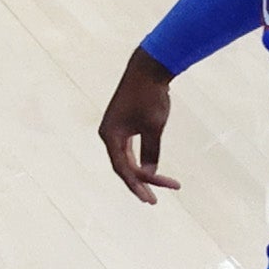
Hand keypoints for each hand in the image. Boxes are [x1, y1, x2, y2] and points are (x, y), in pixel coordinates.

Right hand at [96, 46, 181, 200]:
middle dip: (141, 182)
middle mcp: (109, 134)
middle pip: (123, 166)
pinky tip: (151, 168)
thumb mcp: (154, 128)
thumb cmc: (150, 97)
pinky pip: (129, 148)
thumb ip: (151, 152)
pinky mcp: (123, 123)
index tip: (152, 199)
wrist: (148, 69)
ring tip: (159, 185)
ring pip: (126, 158)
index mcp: (111, 136)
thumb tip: (149, 173)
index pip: (122, 169)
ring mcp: (115, 128)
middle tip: (156, 199)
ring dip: (141, 172)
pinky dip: (140, 159)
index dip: (137, 186)